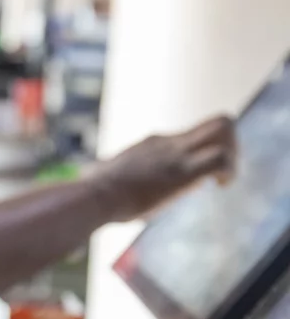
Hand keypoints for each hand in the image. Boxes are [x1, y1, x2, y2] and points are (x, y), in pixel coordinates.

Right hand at [95, 116, 237, 221]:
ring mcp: (176, 154)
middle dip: (229, 144)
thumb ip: (103, 172)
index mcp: (150, 145)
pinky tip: (221, 186)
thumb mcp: (99, 176)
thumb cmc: (91, 193)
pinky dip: (230, 171)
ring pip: (225, 129)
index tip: (195, 178)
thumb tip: (85, 173)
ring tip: (223, 180)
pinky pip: (222, 158)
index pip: (189, 136)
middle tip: (220, 171)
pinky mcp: (183, 171)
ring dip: (233, 155)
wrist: (94, 197)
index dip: (201, 153)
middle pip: (216, 122)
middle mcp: (168, 142)